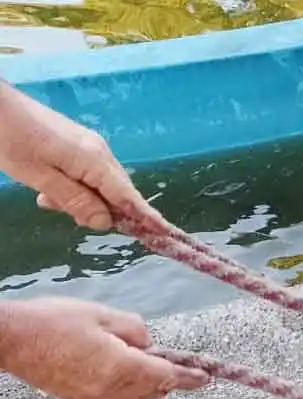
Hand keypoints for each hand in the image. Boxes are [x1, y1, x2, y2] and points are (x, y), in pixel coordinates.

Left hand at [0, 81, 163, 230]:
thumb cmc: (10, 139)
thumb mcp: (39, 176)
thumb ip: (74, 200)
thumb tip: (106, 222)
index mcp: (94, 160)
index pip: (128, 197)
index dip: (147, 217)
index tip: (165, 233)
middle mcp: (99, 153)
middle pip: (117, 193)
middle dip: (102, 211)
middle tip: (69, 216)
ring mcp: (90, 146)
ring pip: (100, 185)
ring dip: (82, 200)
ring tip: (47, 199)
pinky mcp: (78, 145)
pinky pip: (88, 175)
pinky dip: (75, 188)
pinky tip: (48, 190)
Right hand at [0, 297, 209, 398]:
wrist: (13, 341)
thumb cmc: (56, 321)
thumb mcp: (104, 315)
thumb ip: (136, 330)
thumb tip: (149, 345)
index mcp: (123, 368)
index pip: (168, 376)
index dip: (190, 376)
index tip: (207, 377)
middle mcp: (113, 390)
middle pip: (155, 389)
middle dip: (167, 376)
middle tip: (170, 358)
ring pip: (137, 395)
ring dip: (146, 381)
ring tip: (134, 355)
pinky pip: (117, 397)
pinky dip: (126, 385)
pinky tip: (116, 366)